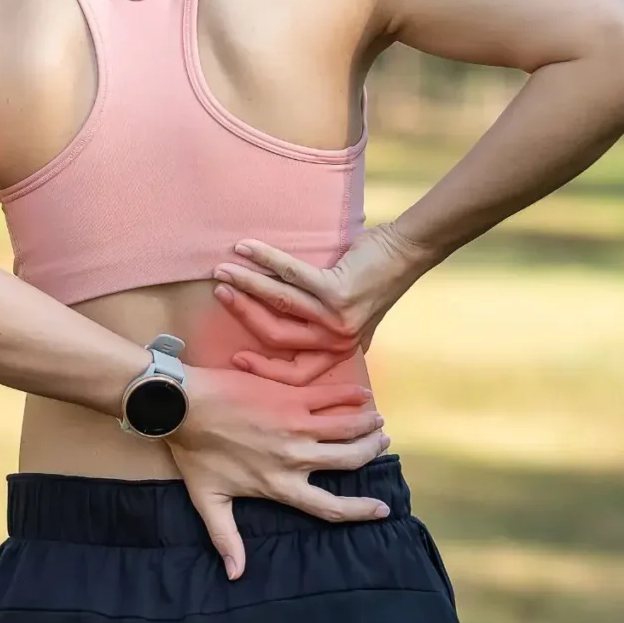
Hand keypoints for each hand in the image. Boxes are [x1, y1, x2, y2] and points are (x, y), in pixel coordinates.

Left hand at [168, 365, 390, 579]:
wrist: (185, 406)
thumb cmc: (195, 452)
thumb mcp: (209, 500)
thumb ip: (226, 538)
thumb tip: (235, 574)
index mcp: (279, 486)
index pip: (330, 506)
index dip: (360, 510)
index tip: (382, 508)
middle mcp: (295, 457)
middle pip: (348, 460)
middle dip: (370, 452)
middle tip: (381, 442)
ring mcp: (295, 424)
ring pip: (346, 427)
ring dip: (367, 424)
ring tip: (378, 421)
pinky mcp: (290, 396)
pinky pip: (330, 397)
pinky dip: (351, 396)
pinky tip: (363, 395)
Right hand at [212, 225, 433, 385]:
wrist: (404, 253)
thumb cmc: (373, 280)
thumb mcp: (352, 319)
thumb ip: (329, 333)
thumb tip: (296, 343)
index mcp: (337, 351)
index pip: (295, 374)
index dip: (263, 369)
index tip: (236, 359)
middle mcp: (336, 340)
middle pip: (277, 336)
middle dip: (243, 314)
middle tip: (219, 294)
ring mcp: (336, 317)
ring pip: (278, 303)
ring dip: (246, 284)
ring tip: (222, 270)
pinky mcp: (336, 290)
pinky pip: (290, 274)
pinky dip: (264, 259)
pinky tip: (245, 248)